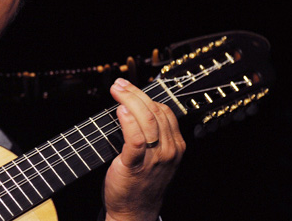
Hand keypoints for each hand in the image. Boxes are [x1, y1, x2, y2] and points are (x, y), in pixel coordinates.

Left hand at [104, 78, 185, 220]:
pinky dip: (128, 122)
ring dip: (130, 101)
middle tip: (119, 84)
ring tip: (117, 91)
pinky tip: (120, 111)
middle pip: (155, 112)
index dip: (145, 95)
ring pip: (147, 121)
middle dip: (135, 93)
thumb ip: (151, 135)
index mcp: (175, 145)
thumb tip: (133, 109)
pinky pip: (135, 139)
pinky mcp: (136, 166)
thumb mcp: (155, 157)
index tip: (128, 87)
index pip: (164, 111)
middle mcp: (168, 150)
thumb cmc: (141, 182)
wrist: (135, 212)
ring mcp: (154, 159)